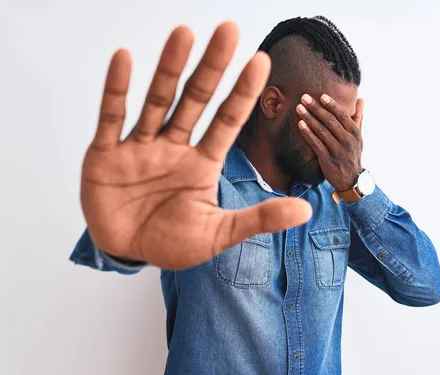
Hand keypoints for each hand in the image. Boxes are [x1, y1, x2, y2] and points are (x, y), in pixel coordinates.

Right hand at [81, 23, 311, 269]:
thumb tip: (307, 209)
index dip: (243, 93)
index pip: (228, 121)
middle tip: (229, 30)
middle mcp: (174, 147)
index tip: (260, 61)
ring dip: (170, 68)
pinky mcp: (106, 154)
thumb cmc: (173, 242)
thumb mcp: (219, 233)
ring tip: (184, 33)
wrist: (127, 252)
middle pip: (196, 100)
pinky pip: (112, 117)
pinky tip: (125, 59)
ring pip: (158, 101)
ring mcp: (141, 147)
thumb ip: (259, 219)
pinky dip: (117, 90)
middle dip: (212, 67)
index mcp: (203, 163)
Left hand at [295, 94, 364, 190]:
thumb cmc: (353, 154)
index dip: (331, 104)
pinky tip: (300, 124)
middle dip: (316, 108)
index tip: (321, 95)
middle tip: (304, 97)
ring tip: (299, 108)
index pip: (342, 115)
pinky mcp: (327, 160)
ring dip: (309, 118)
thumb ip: (358, 117)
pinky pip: (315, 144)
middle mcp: (347, 141)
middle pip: (330, 121)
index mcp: (355, 133)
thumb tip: (361, 99)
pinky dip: (307, 133)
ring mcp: (337, 151)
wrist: (352, 180)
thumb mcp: (359, 137)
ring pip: (321, 131)